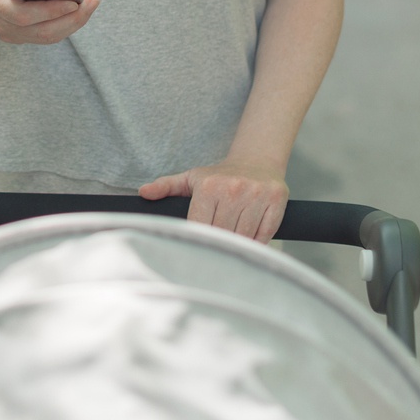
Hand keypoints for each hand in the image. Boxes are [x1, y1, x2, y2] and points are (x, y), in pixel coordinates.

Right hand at [0, 0, 98, 44]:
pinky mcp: (18, 36)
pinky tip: (79, 6)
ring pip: (47, 36)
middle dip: (72, 18)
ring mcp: (8, 34)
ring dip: (73, 22)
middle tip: (93, 0)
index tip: (74, 1)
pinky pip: (46, 35)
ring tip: (91, 1)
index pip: (22, 15)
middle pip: (41, 31)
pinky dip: (65, 23)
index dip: (50, 11)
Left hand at [139, 159, 288, 243]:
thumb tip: (143, 193)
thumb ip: (166, 186)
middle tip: (213, 259)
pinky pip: (265, 234)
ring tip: (230, 251)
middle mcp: (233, 189)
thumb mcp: (191, 178)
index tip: (196, 252)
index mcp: (208, 186)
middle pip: (222, 233)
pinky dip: (256, 243)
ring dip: (237, 247)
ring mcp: (256, 195)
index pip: (200, 225)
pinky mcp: (276, 201)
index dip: (199, 240)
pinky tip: (248, 244)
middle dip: (217, 246)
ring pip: (244, 236)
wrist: (256, 160)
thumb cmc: (219, 176)